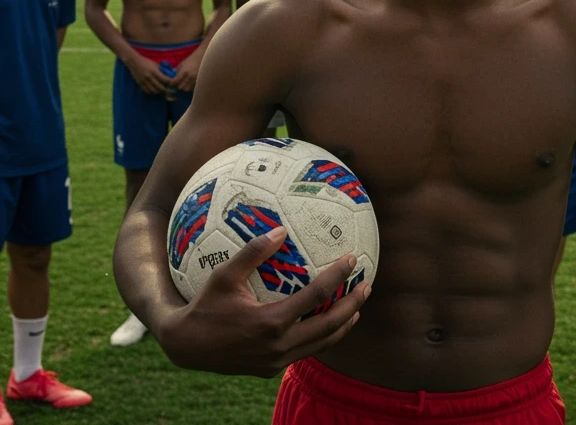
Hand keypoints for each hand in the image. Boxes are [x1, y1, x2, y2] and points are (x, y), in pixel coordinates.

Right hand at [125, 52, 170, 95]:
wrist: (134, 62)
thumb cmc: (146, 62)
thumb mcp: (155, 64)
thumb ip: (161, 70)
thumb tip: (168, 75)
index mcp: (154, 71)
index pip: (164, 79)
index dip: (170, 83)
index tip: (173, 83)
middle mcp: (149, 77)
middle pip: (159, 87)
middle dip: (165, 90)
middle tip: (169, 91)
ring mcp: (144, 81)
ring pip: (153, 91)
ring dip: (159, 92)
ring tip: (162, 91)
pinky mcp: (140, 84)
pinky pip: (147, 91)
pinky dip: (152, 92)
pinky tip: (155, 91)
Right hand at [158, 229, 370, 376]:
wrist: (186, 347)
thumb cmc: (205, 306)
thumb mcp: (225, 274)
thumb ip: (253, 252)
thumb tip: (281, 229)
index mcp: (271, 322)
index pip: (315, 296)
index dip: (337, 276)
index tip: (352, 259)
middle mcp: (278, 346)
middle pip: (329, 326)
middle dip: (352, 306)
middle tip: (367, 285)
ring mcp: (276, 361)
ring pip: (321, 344)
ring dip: (343, 325)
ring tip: (357, 307)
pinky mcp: (272, 369)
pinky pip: (306, 352)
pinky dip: (323, 337)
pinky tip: (328, 324)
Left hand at [170, 49, 202, 92]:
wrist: (202, 57)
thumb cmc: (191, 60)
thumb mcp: (181, 65)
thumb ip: (177, 73)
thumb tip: (173, 81)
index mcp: (184, 71)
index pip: (175, 82)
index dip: (171, 84)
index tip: (171, 83)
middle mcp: (190, 77)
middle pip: (180, 87)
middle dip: (178, 86)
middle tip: (177, 84)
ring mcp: (195, 80)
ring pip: (187, 89)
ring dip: (184, 88)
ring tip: (184, 84)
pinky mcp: (200, 81)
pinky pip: (192, 88)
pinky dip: (190, 88)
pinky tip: (189, 83)